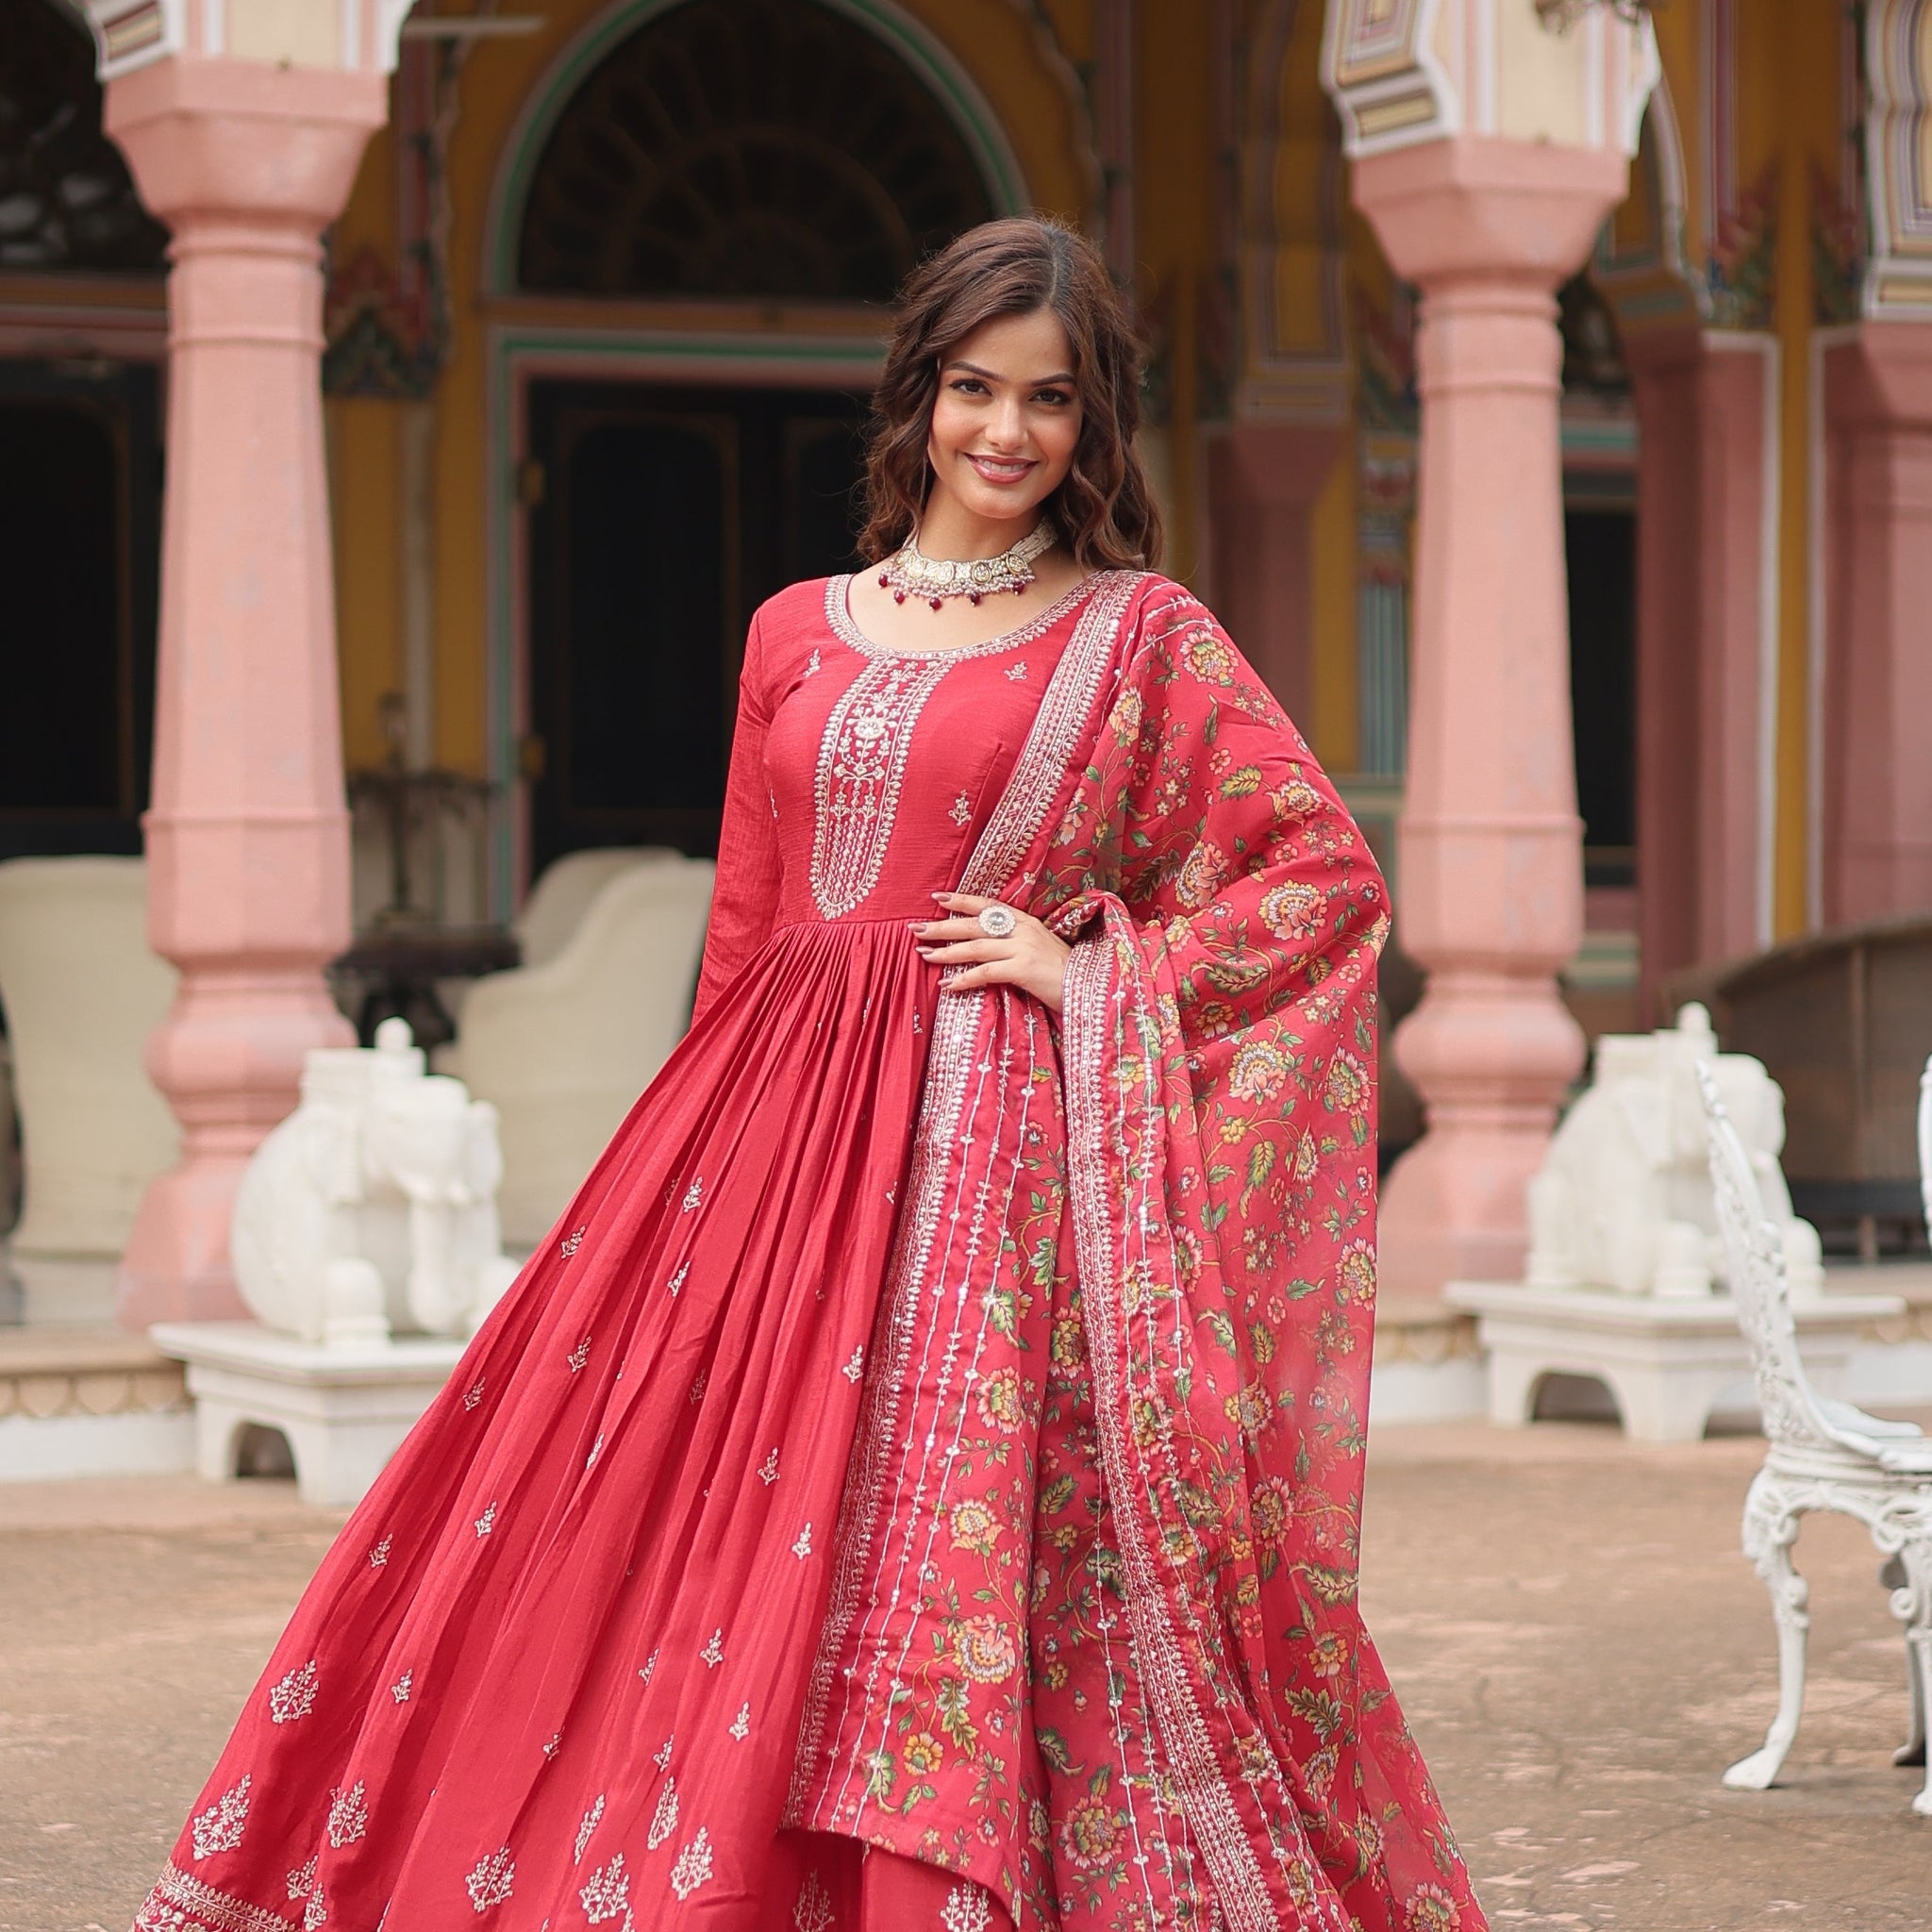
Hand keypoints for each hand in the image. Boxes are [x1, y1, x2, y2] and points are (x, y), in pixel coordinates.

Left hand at [912, 892, 1070, 1014]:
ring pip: (975, 947)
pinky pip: (985, 972)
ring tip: (923, 954)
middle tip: (915, 928)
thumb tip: (984, 945)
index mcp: (1026, 921)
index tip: (937, 897)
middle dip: (942, 926)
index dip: (962, 900)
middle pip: (974, 924)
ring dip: (945, 951)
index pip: (988, 905)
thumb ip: (1015, 942)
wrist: (1090, 988)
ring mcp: (1023, 948)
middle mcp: (1023, 929)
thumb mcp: (1040, 948)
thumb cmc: (1063, 973)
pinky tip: (947, 985)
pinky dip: (963, 979)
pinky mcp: (1023, 969)